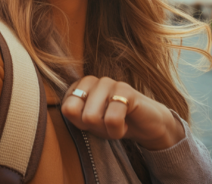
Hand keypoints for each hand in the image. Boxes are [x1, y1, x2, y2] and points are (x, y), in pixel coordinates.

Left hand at [62, 76, 184, 150]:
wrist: (146, 125)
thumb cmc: (114, 122)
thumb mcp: (90, 123)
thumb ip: (73, 114)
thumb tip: (65, 108)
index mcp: (80, 86)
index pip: (66, 108)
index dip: (80, 123)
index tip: (93, 122)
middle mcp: (93, 80)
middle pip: (78, 114)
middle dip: (94, 127)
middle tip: (107, 123)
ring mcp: (109, 82)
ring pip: (91, 116)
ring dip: (106, 129)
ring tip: (117, 123)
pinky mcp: (125, 90)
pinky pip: (112, 119)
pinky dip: (118, 130)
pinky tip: (125, 123)